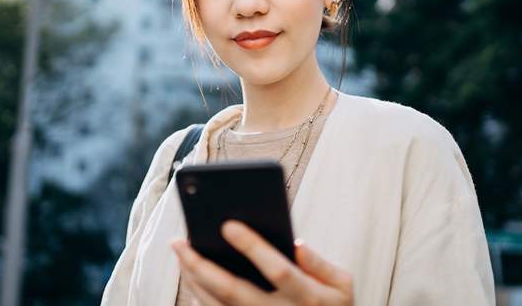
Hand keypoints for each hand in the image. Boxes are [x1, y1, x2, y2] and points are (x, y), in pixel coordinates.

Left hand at [170, 220, 353, 305]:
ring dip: (193, 279)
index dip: (253, 247)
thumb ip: (320, 264)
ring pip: (217, 305)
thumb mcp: (342, 286)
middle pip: (233, 291)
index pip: (277, 270)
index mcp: (308, 296)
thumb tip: (295, 243)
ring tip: (179, 252)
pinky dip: (200, 297)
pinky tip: (190, 276)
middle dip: (201, 265)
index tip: (228, 224)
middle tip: (179, 240)